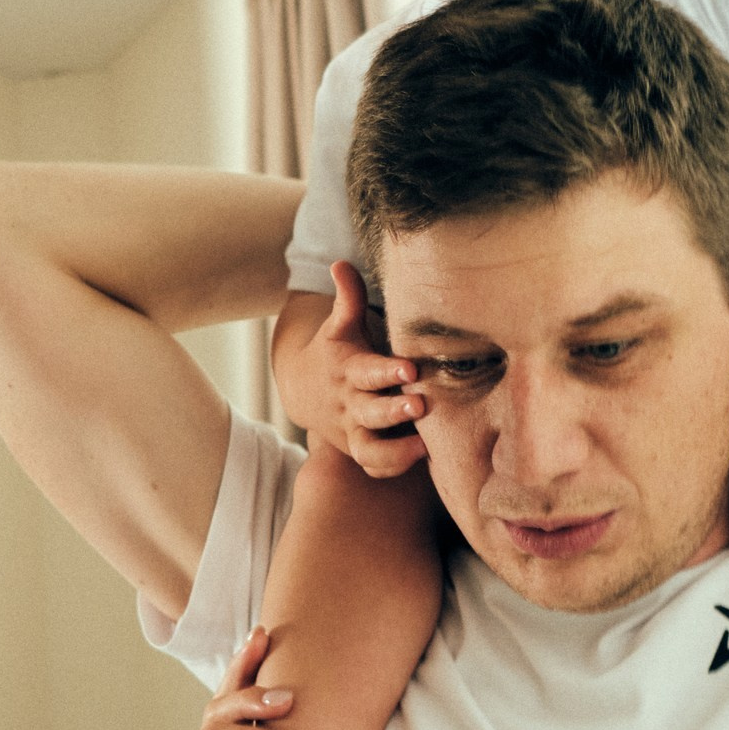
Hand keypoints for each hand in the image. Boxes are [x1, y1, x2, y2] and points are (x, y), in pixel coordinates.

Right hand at [276, 264, 423, 475]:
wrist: (304, 391)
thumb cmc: (335, 352)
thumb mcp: (340, 325)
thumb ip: (348, 297)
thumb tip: (340, 263)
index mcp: (349, 370)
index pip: (367, 372)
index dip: (387, 373)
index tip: (410, 370)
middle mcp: (350, 403)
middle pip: (369, 412)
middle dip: (394, 412)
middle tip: (420, 407)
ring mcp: (354, 430)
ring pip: (369, 449)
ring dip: (394, 450)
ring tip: (424, 446)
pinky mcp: (359, 449)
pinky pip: (373, 466)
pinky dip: (391, 467)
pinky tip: (419, 459)